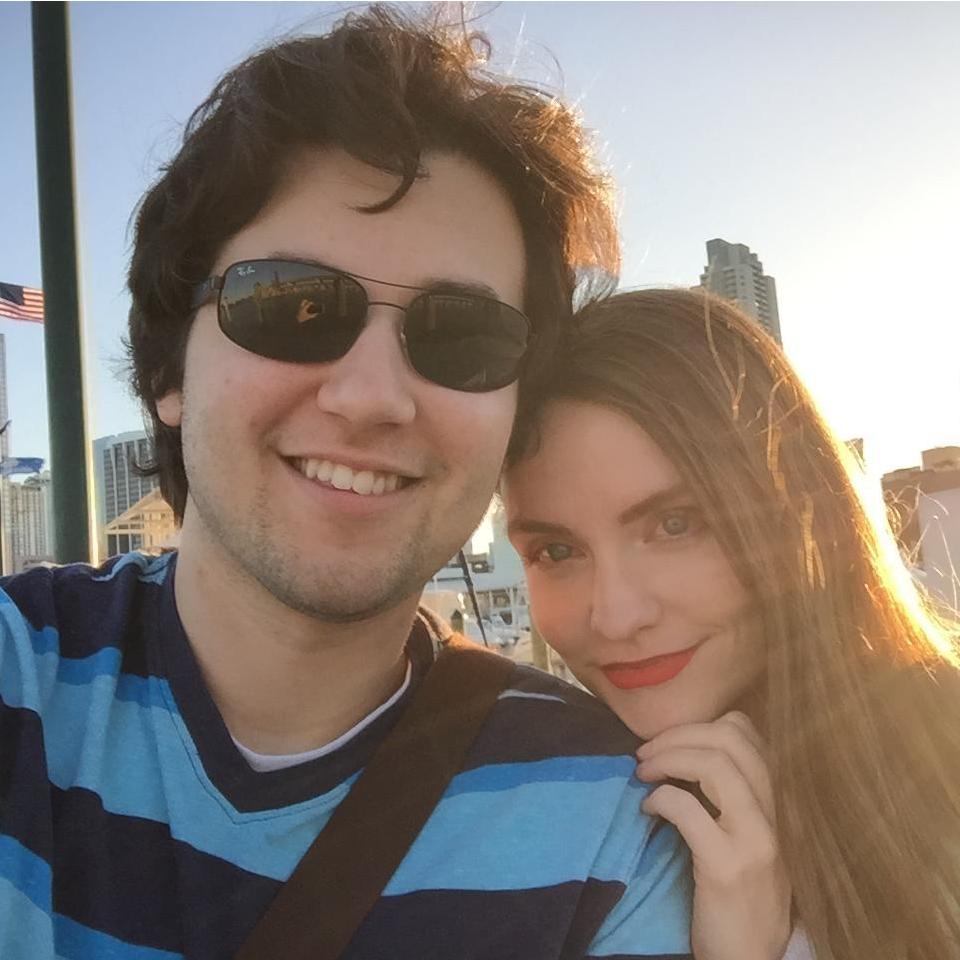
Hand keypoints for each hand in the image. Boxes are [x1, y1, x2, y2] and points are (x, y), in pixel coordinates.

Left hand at [636, 712, 791, 959]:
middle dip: (678, 734)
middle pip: (730, 739)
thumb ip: (732, 797)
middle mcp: (772, 816)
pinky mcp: (725, 867)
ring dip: (668, 757)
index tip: (673, 740)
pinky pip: (688, 809)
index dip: (703, 723)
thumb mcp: (747, 838)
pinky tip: (647, 809)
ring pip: (716, 765)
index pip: (747, 733)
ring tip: (642, 771)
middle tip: (646, 752)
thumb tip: (686, 751)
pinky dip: (660, 798)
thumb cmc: (741, 897)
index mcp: (775, 805)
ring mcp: (753, 841)